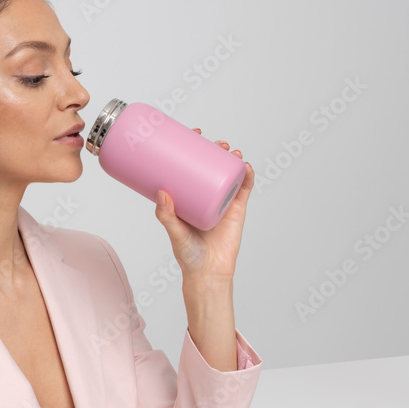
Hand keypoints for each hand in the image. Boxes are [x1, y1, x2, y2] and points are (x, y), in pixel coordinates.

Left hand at [153, 127, 254, 282]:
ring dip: (232, 159)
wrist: (209, 273)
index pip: (190, 166)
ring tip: (230, 151)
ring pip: (229, 173)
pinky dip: (247, 176)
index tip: (193, 134)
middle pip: (212, 165)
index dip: (193, 148)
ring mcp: (222, 201)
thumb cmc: (188, 254)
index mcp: (189, 196)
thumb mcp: (174, 232)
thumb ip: (166, 215)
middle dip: (215, 149)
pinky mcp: (236, 210)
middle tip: (214, 142)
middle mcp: (206, 195)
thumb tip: (161, 191)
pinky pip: (244, 189)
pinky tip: (245, 166)